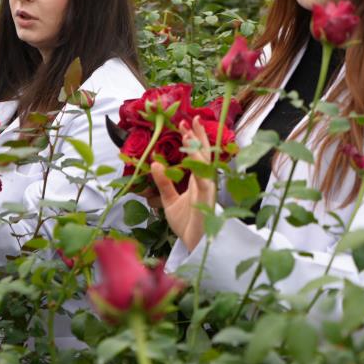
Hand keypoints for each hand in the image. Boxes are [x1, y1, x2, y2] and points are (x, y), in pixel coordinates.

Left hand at [151, 115, 217, 252]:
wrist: (193, 245)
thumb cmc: (186, 223)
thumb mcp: (168, 199)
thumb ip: (164, 181)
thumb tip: (155, 162)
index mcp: (197, 180)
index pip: (197, 154)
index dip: (194, 138)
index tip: (186, 123)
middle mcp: (204, 182)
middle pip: (204, 154)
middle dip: (199, 136)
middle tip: (191, 118)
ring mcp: (207, 190)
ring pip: (205, 164)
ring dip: (197, 148)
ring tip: (188, 134)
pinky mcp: (207, 201)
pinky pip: (204, 182)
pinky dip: (199, 169)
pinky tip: (193, 157)